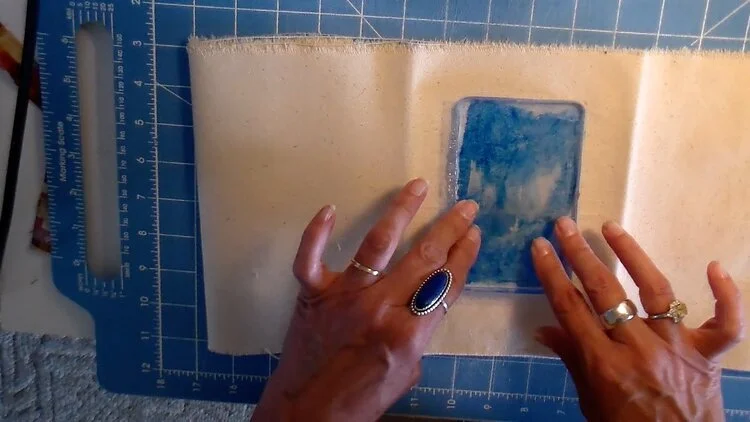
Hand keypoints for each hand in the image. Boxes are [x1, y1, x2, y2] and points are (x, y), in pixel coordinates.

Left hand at [252, 179, 480, 421]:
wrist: (310, 413)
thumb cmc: (361, 399)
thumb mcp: (408, 372)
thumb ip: (418, 334)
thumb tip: (423, 303)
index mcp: (409, 332)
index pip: (447, 283)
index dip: (465, 255)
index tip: (475, 233)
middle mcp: (381, 306)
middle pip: (424, 257)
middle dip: (449, 227)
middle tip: (465, 205)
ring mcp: (345, 296)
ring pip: (377, 244)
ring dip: (401, 211)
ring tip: (417, 187)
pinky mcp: (313, 294)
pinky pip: (310, 257)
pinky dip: (316, 232)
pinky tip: (330, 209)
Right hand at [532, 217, 743, 420]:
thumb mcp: (590, 402)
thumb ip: (572, 361)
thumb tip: (544, 330)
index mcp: (604, 365)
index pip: (571, 308)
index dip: (552, 274)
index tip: (540, 248)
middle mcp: (639, 350)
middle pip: (605, 292)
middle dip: (580, 255)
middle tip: (563, 226)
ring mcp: (677, 348)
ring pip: (656, 291)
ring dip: (632, 254)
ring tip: (610, 228)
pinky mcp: (709, 354)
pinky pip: (727, 322)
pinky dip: (726, 295)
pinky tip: (714, 267)